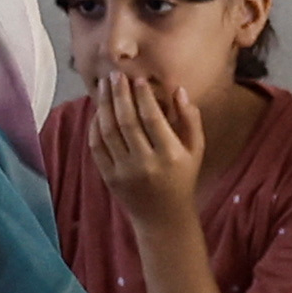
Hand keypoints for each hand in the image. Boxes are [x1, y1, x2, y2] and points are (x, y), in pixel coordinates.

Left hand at [90, 70, 208, 234]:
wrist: (163, 218)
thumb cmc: (183, 179)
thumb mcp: (196, 151)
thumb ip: (191, 119)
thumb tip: (178, 90)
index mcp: (170, 156)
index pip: (152, 119)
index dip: (143, 96)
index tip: (138, 78)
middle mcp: (145, 163)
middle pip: (127, 121)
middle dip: (120, 94)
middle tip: (116, 75)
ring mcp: (124, 171)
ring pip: (108, 131)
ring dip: (104, 105)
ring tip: (105, 86)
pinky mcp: (108, 177)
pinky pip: (97, 146)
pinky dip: (95, 126)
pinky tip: (99, 110)